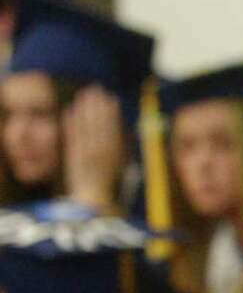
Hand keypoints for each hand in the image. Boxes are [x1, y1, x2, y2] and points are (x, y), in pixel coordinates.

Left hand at [62, 85, 123, 210]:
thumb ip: (120, 147)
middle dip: (97, 106)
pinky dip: (71, 124)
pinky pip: (72, 138)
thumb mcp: (120, 165)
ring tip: (83, 95)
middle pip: (99, 124)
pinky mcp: (73, 158)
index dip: (111, 112)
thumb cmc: (108, 184)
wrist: (94, 202)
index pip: (113, 128)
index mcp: (116, 154)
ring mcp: (87, 155)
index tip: (109, 98)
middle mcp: (102, 153)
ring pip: (85, 127)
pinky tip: (69, 111)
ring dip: (84, 110)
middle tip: (94, 90)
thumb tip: (123, 129)